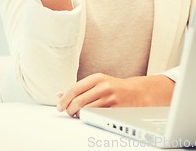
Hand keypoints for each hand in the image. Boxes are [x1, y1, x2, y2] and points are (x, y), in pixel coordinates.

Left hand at [57, 73, 174, 116]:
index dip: (64, 99)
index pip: (74, 89)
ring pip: (86, 111)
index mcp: (97, 78)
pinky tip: (88, 117)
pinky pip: (96, 117)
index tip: (59, 106)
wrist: (136, 92)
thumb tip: (59, 94)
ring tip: (77, 115)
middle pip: (78, 101)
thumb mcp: (97, 82)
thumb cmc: (114, 87)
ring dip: (78, 115)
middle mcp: (103, 86)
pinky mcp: (115, 109)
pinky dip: (88, 118)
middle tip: (68, 112)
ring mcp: (110, 98)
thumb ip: (79, 88)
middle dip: (69, 110)